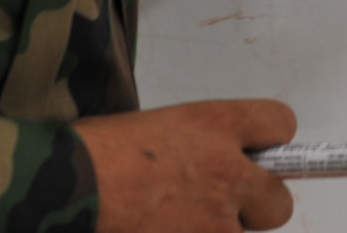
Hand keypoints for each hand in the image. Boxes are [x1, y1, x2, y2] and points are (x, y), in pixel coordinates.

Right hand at [76, 98, 295, 232]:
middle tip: (220, 206)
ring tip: (175, 223)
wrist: (66, 187)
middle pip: (279, 200)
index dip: (268, 142)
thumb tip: (213, 161)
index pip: (280, 124)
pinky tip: (159, 230)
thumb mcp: (158, 126)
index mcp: (216, 124)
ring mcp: (215, 222)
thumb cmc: (96, 151)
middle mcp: (228, 172)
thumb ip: (199, 142)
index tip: (253, 154)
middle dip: (255, 206)